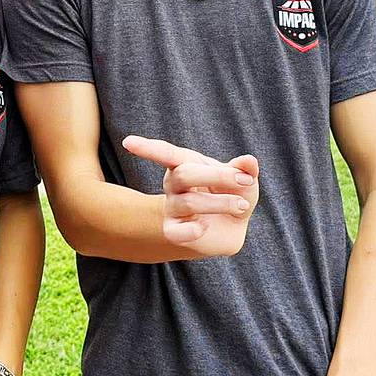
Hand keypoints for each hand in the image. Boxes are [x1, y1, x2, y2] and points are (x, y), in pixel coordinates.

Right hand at [121, 136, 257, 253]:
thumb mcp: (244, 181)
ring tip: (242, 206)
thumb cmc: (232, 195)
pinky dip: (192, 230)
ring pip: (189, 202)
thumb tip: (249, 161)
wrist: (230, 229)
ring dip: (221, 203)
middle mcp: (174, 185)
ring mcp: (173, 208)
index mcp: (186, 164)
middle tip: (245, 181)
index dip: (147, 148)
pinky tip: (205, 226)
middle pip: (183, 174)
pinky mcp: (176, 231)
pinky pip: (175, 232)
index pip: (165, 153)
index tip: (127, 142)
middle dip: (218, 175)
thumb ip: (245, 170)